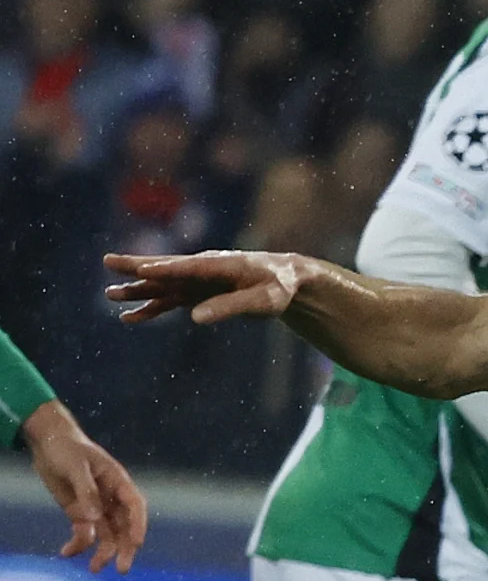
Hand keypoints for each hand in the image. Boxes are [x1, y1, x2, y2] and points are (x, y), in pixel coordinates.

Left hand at [20, 401, 144, 571]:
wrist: (48, 443)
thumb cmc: (66, 448)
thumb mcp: (76, 467)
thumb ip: (86, 491)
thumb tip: (94, 518)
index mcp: (119, 483)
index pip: (135, 507)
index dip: (138, 526)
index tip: (136, 543)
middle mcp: (112, 499)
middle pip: (124, 527)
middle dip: (124, 549)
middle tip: (122, 568)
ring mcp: (96, 508)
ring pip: (106, 535)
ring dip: (102, 553)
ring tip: (94, 569)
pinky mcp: (80, 513)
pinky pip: (83, 534)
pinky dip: (77, 545)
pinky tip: (66, 553)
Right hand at [104, 249, 316, 327]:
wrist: (285, 279)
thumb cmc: (277, 287)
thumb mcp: (262, 301)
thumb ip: (230, 307)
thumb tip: (195, 318)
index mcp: (220, 265)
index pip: (189, 267)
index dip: (167, 268)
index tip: (143, 268)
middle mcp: (202, 269)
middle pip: (165, 268)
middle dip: (137, 267)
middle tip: (108, 262)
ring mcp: (197, 281)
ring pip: (162, 285)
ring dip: (138, 290)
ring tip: (110, 295)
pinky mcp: (196, 293)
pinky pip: (169, 300)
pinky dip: (150, 308)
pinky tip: (129, 317)